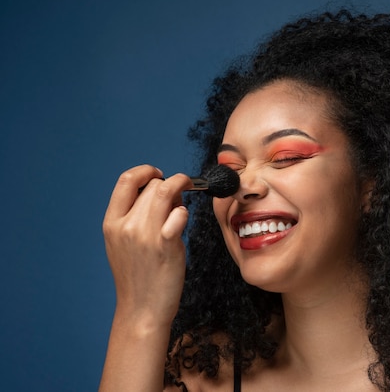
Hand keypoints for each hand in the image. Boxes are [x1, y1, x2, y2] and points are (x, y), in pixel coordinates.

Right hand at [103, 165, 192, 328]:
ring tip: (186, 199)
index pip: (126, 180)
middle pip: (152, 185)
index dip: (145, 171)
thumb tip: (161, 192)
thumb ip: (135, 217)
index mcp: (112, 223)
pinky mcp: (165, 245)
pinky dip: (184, 212)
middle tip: (178, 199)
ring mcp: (145, 235)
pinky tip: (183, 223)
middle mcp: (126, 226)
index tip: (158, 174)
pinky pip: (180, 213)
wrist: (142, 310)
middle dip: (169, 185)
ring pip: (165, 191)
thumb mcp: (123, 243)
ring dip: (181, 188)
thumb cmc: (138, 277)